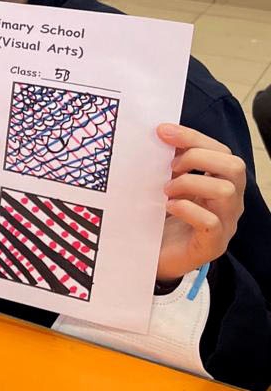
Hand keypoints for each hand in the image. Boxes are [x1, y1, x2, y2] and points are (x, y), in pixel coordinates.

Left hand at [154, 123, 244, 283]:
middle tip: (169, 168)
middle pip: (234, 166)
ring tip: (166, 191)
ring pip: (226, 191)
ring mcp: (225, 224)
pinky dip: (187, 209)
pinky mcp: (212, 245)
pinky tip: (168, 208)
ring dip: (190, 183)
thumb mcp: (167, 186)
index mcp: (220, 183)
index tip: (162, 131)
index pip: (221, 151)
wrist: (157, 258)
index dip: (193, 137)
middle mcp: (229, 202)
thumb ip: (170, 165)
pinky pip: (210, 222)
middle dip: (198, 158)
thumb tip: (159, 136)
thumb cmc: (163, 219)